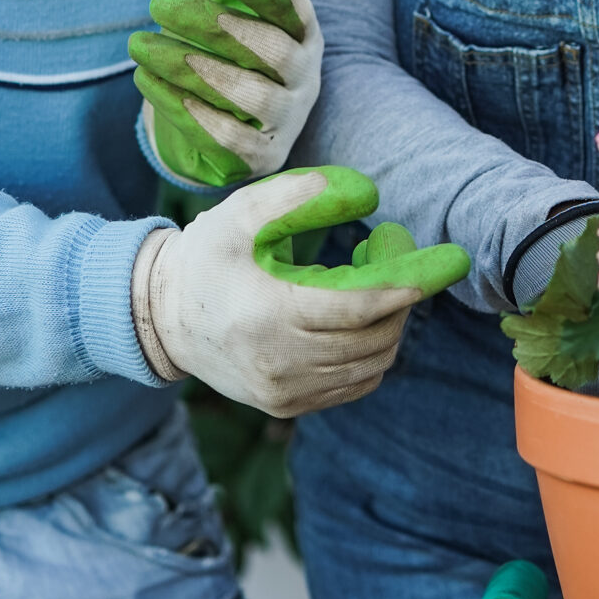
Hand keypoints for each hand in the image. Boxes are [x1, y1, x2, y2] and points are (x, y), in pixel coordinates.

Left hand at [131, 0, 321, 189]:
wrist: (202, 118)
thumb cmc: (215, 43)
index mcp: (300, 30)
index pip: (294, 7)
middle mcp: (303, 74)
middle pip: (269, 50)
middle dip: (210, 25)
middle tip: (156, 2)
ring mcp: (286, 119)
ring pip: (245, 95)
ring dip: (187, 67)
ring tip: (139, 45)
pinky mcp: (261, 157)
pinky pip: (228, 138)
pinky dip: (186, 110)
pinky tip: (148, 81)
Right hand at [132, 171, 421, 418]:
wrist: (163, 317)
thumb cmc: (208, 257)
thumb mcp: (242, 213)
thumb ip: (300, 196)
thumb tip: (365, 192)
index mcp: (266, 314)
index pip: (356, 309)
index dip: (401, 288)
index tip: (435, 267)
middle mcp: (278, 362)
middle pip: (371, 338)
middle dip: (399, 300)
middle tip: (394, 259)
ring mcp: (284, 391)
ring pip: (370, 364)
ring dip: (388, 326)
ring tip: (373, 286)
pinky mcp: (287, 406)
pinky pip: (354, 384)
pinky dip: (371, 354)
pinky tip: (358, 321)